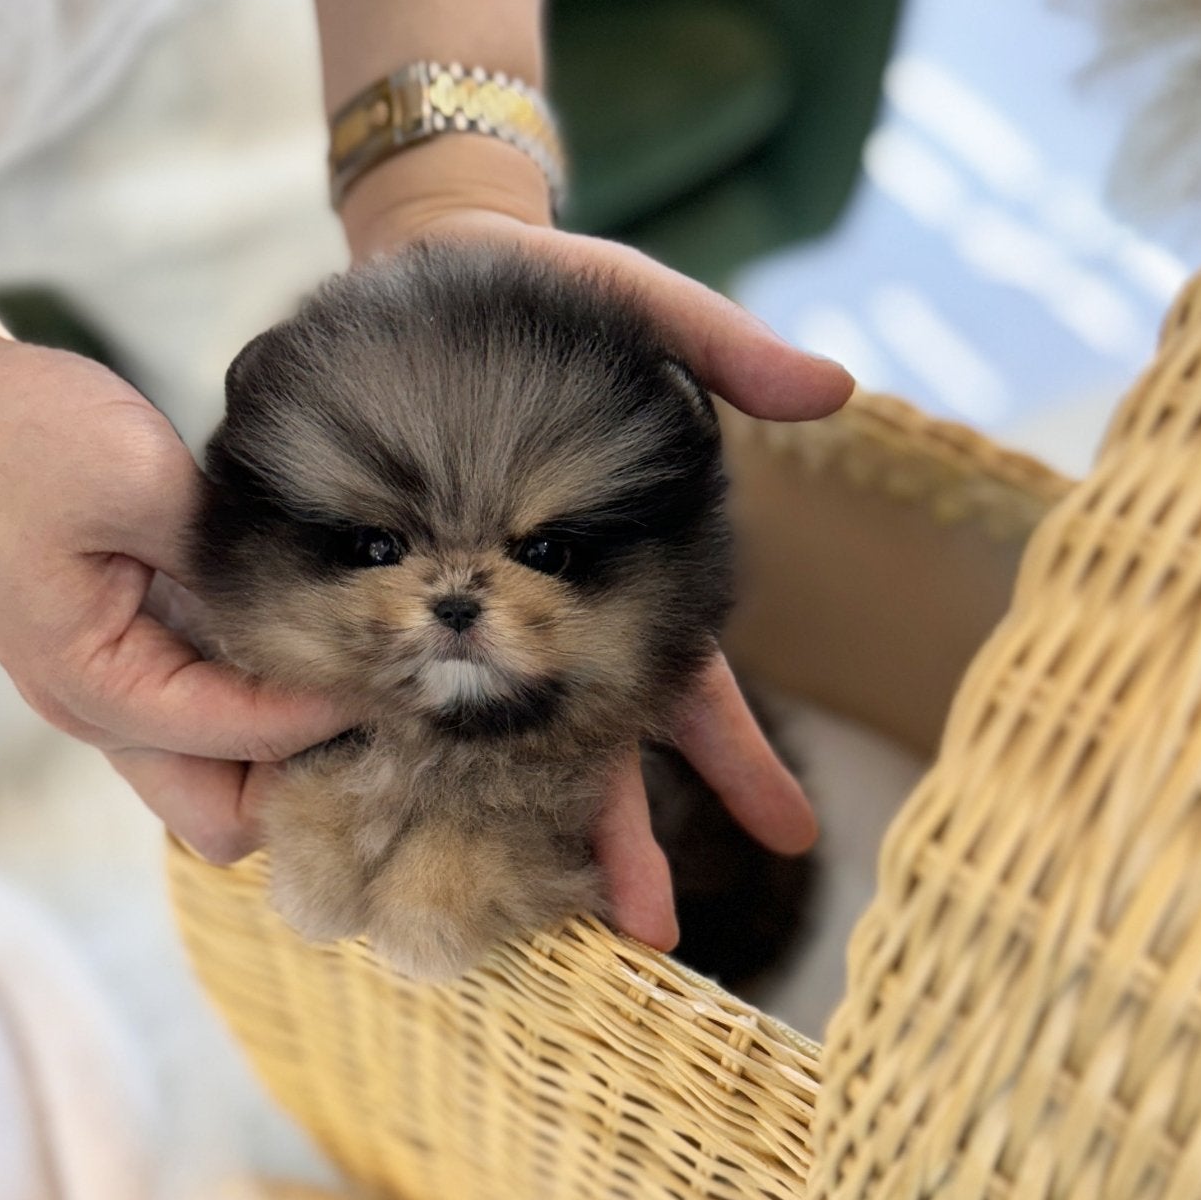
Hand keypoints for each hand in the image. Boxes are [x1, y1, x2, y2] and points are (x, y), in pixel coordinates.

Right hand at [0, 322, 349, 854]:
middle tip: (375, 687)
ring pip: (217, 779)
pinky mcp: (121, 658)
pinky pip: (204, 719)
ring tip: (353, 664)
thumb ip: (234, 559)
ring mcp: (107, 692)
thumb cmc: (11, 434)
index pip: (245, 743)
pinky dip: (258, 703)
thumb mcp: (137, 478)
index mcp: (95, 684)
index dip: (331, 707)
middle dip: (305, 774)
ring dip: (284, 744)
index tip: (399, 653)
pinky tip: (307, 634)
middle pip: (225, 816)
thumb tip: (334, 603)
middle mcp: (98, 713)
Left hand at [339, 138, 853, 952]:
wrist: (426, 263)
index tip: (784, 835)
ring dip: (501, 825)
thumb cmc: (550, 295)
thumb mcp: (645, 308)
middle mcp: (543, 615)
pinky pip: (377, 676)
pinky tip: (363, 822)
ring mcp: (460, 610)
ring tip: (504, 910)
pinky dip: (375, 746)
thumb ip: (726, 351)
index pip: (690, 687)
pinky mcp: (378, 589)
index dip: (728, 759)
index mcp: (620, 576)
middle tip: (654, 936)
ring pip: (483, 742)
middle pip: (590, 748)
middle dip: (622, 838)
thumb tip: (837, 391)